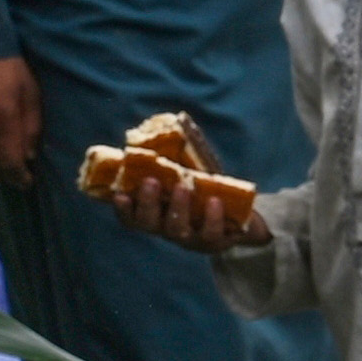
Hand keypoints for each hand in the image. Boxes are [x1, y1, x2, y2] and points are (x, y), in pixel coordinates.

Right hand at [91, 150, 270, 251]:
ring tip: (183, 187)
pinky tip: (214, 201)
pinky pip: (211, 234)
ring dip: (178, 208)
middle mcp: (167, 229)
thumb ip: (180, 154)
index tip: (120, 194)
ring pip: (177, 230)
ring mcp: (190, 239)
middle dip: (147, 203)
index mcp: (156, 214)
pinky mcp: (215, 242)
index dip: (123, 208)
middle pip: (148, 223)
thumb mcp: (191, 173)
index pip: (131, 217)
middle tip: (151, 182)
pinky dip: (212, 218)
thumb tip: (180, 118)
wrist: (241, 217)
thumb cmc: (206, 192)